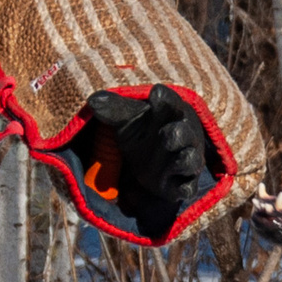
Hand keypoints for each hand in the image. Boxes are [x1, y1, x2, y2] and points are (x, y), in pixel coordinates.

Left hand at [77, 87, 219, 243]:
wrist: (158, 160)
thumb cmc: (144, 132)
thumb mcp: (128, 120)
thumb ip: (114, 109)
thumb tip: (93, 101)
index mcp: (170, 113)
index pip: (170, 102)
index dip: (165, 99)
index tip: (156, 93)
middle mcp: (183, 135)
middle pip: (183, 132)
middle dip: (177, 133)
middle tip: (169, 132)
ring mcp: (186, 160)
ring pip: (189, 160)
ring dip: (182, 159)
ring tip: (172, 156)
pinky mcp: (184, 184)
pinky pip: (187, 187)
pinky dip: (183, 187)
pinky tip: (177, 188)